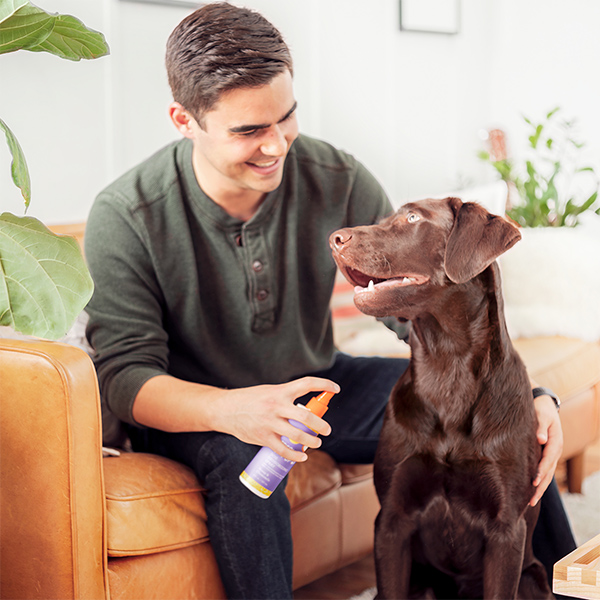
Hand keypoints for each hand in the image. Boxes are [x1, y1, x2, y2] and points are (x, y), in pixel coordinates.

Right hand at [218, 377, 339, 461]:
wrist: (225, 409)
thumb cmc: (250, 399)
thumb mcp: (269, 391)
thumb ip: (285, 397)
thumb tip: (306, 408)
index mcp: (280, 391)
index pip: (306, 384)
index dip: (324, 385)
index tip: (336, 388)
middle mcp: (276, 406)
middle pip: (306, 416)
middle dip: (321, 425)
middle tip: (326, 430)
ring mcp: (269, 422)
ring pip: (297, 435)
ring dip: (311, 441)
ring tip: (317, 443)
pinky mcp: (263, 437)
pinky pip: (283, 449)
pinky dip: (295, 455)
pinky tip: (302, 456)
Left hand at [530, 393, 562, 505]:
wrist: (545, 405)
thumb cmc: (541, 409)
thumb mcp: (541, 415)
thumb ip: (540, 427)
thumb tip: (540, 440)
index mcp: (555, 442)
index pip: (548, 460)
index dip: (541, 471)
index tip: (534, 482)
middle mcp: (555, 450)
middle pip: (549, 472)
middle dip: (541, 487)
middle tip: (531, 500)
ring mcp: (552, 454)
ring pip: (548, 474)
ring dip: (540, 488)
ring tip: (531, 501)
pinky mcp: (546, 454)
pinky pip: (544, 470)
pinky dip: (540, 481)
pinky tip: (533, 490)